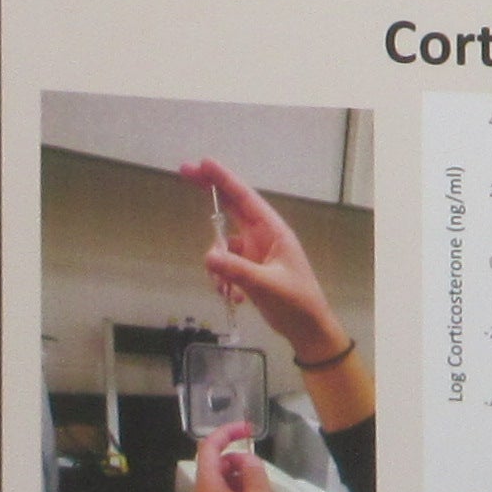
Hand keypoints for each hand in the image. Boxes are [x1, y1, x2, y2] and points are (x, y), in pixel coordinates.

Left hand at [188, 427, 295, 491]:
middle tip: (261, 467)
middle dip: (238, 460)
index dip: (226, 433)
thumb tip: (245, 460)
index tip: (248, 428)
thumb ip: (252, 471)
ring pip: (227, 489)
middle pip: (216, 469)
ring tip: (268, 491)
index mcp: (208, 491)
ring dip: (246, 481)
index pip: (208, 451)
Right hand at [193, 158, 348, 369]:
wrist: (307, 329)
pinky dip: (223, 282)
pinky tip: (237, 301)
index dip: (223, 178)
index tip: (203, 162)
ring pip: (222, 246)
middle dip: (209, 192)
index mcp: (273, 230)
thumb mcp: (267, 285)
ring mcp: (254, 252)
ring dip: (218, 267)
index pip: (244, 198)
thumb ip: (238, 270)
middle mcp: (262, 236)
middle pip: (230, 207)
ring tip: (228, 291)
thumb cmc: (296, 302)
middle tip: (185, 172)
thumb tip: (209, 256)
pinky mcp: (248, 269)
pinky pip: (225, 267)